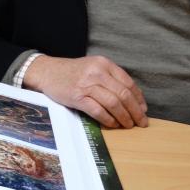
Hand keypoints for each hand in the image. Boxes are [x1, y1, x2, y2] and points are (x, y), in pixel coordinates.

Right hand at [24, 55, 148, 128]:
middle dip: (135, 111)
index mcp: (103, 63)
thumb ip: (110, 78)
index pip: (128, 82)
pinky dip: (108, 120)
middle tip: (141, 122)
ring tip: (128, 125)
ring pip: (113, 103)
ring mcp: (86, 85)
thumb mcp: (93, 67)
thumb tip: (133, 99)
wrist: (47, 72)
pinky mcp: (77, 97)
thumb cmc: (72, 72)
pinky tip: (113, 124)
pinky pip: (98, 111)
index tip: (143, 110)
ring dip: (124, 117)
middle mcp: (96, 72)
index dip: (139, 98)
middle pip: (123, 94)